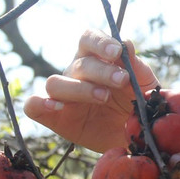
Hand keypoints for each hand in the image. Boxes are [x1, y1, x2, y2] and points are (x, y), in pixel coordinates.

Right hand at [23, 29, 158, 153]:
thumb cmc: (140, 106)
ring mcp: (64, 96)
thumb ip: (137, 67)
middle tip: (122, 80)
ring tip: (103, 97)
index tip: (117, 52)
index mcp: (98, 59)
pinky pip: (33, 107)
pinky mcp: (55, 118)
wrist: (137, 138)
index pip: (89, 39)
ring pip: (55, 83)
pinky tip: (56, 107)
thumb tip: (125, 42)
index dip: (100, 42)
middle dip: (102, 71)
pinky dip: (38, 104)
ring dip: (79, 88)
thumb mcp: (146, 86)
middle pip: (79, 64)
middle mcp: (77, 73)